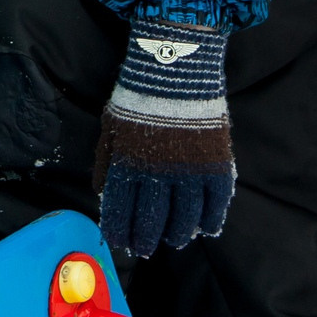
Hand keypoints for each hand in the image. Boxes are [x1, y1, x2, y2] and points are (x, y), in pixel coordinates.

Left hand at [94, 18, 234, 257]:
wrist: (174, 68)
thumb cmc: (137, 97)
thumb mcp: (110, 127)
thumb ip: (104, 163)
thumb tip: (101, 194)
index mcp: (127, 165)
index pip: (121, 211)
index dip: (119, 231)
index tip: (120, 241)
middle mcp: (157, 174)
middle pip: (152, 221)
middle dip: (146, 239)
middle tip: (145, 248)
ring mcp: (189, 171)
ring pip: (185, 218)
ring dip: (178, 234)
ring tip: (174, 240)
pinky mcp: (215, 164)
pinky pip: (216, 203)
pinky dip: (211, 219)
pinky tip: (205, 227)